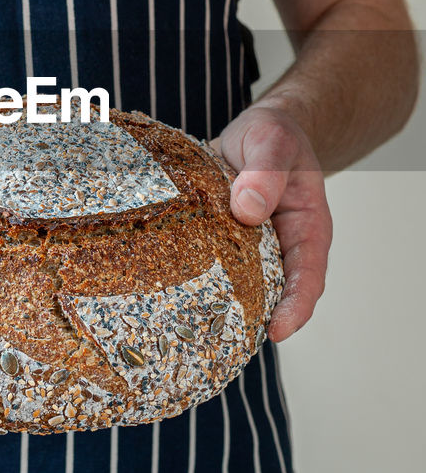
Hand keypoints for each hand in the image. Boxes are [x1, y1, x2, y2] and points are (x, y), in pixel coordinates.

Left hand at [211, 103, 332, 342]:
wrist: (253, 133)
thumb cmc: (273, 136)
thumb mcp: (273, 141)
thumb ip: (265, 171)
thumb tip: (247, 209)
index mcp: (306, 229)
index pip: (308, 277)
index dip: (296, 307)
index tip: (278, 330)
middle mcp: (278, 247)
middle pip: (269, 292)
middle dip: (249, 319)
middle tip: (221, 339)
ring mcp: (246, 249)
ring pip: (234, 284)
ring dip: (215, 304)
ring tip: (188, 328)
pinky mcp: (217, 243)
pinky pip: (205, 265)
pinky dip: (190, 279)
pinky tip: (165, 291)